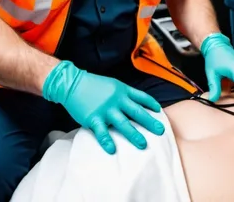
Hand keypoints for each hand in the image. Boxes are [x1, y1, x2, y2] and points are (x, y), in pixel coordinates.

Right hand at [42, 61, 164, 153]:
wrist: (73, 84)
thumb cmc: (93, 85)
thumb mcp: (112, 84)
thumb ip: (123, 94)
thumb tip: (135, 104)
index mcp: (122, 90)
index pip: (141, 97)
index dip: (151, 104)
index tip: (159, 111)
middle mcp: (117, 100)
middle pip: (137, 112)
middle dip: (149, 122)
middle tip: (160, 131)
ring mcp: (105, 109)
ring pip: (123, 124)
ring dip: (134, 134)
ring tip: (143, 144)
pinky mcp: (93, 118)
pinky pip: (102, 132)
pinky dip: (107, 141)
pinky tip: (112, 150)